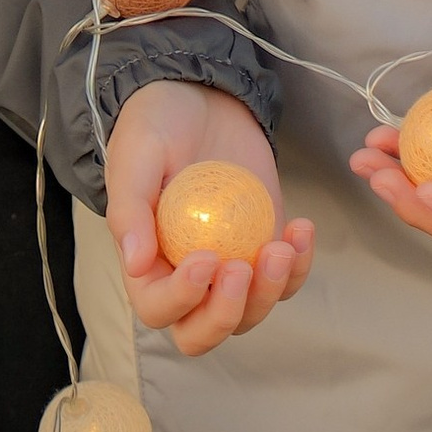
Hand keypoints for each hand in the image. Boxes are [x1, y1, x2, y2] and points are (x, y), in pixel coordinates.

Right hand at [105, 81, 314, 356]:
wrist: (197, 99)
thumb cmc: (155, 126)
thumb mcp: (134, 157)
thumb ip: (130, 210)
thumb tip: (135, 264)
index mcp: (146, 265)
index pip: (158, 308)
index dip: (182, 298)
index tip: (207, 258)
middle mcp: (186, 278)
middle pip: (203, 332)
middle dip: (226, 314)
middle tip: (243, 268)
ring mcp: (230, 266)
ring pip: (250, 313)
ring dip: (270, 292)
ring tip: (282, 245)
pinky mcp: (263, 247)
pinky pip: (286, 278)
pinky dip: (300, 264)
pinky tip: (301, 228)